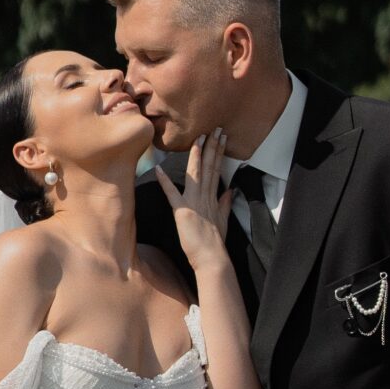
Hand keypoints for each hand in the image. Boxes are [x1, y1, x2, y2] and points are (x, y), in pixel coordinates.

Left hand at [154, 130, 232, 272]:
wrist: (212, 258)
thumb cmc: (216, 243)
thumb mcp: (223, 220)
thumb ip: (225, 203)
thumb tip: (231, 190)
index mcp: (214, 198)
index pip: (217, 170)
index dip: (219, 153)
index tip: (221, 138)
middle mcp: (205, 197)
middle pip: (210, 167)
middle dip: (212, 147)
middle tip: (215, 130)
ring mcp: (195, 203)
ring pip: (196, 174)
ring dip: (196, 156)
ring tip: (198, 139)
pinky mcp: (183, 212)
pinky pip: (172, 194)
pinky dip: (164, 182)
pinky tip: (158, 169)